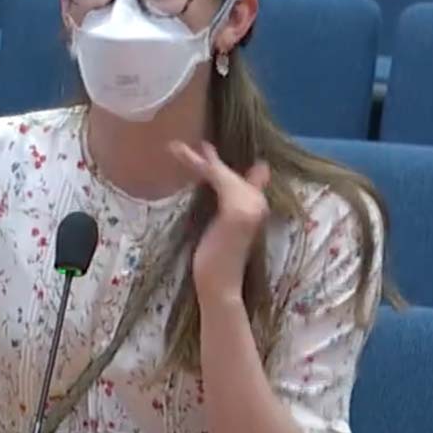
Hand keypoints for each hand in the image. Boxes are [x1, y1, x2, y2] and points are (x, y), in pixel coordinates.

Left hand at [168, 140, 270, 303]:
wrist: (222, 286)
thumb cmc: (218, 263)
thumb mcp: (222, 230)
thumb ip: (225, 209)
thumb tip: (221, 201)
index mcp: (254, 208)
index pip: (244, 178)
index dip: (224, 164)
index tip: (208, 149)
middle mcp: (257, 204)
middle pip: (230, 173)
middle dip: (207, 159)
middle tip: (183, 146)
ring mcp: (249, 207)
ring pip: (221, 174)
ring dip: (196, 160)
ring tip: (175, 148)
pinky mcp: (236, 210)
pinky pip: (217, 179)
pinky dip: (201, 166)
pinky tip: (185, 156)